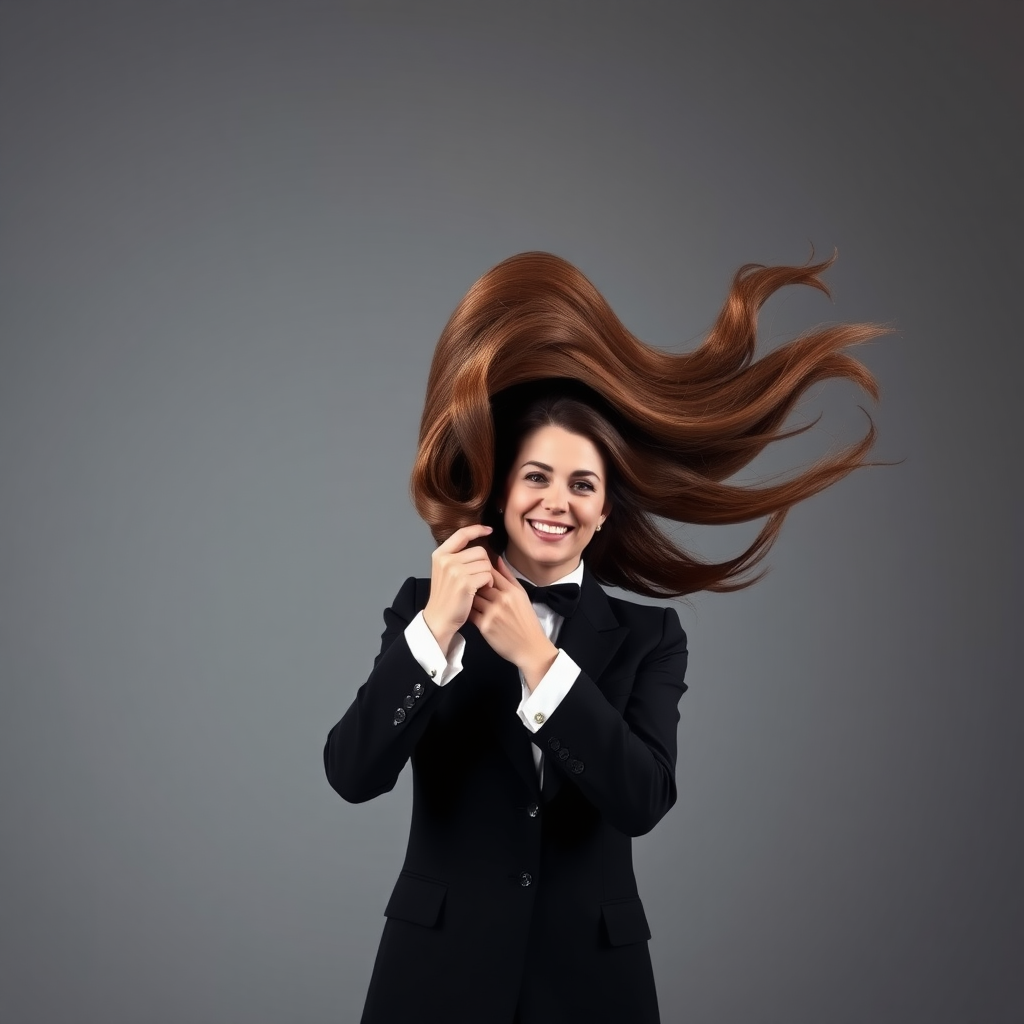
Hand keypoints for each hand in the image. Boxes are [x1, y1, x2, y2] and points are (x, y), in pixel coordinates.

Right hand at [422, 525, 495, 653]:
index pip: (462, 534)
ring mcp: (454, 570)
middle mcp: (446, 559)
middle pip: (480, 551)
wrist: (439, 619)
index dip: (477, 529)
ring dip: (488, 575)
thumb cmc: (446, 597)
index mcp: (440, 554)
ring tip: (479, 586)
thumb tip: (478, 545)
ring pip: (486, 564)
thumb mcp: (445, 572)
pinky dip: (489, 583)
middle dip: (485, 564)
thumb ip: (457, 557)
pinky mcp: (465, 582)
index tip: (488, 530)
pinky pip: (488, 575)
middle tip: (479, 578)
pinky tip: (482, 590)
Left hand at [468, 557, 557, 689]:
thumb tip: (497, 559)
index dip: (481, 570)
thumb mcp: (522, 596)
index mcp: (512, 591)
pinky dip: (467, 610)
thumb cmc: (526, 621)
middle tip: (466, 582)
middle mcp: (502, 600)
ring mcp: (493, 613)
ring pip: (473, 597)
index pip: (491, 572)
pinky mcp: (485, 626)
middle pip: (480, 583)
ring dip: (468, 596)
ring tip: (464, 596)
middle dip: (472, 582)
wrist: (530, 648)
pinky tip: (466, 610)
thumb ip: (509, 577)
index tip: (474, 570)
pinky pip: (470, 613)